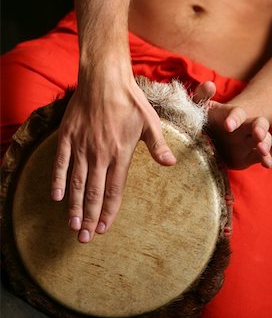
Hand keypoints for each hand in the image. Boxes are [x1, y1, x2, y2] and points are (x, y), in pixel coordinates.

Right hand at [51, 75, 175, 242]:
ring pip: (76, 183)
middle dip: (89, 217)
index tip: (104, 228)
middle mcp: (100, 154)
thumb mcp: (150, 121)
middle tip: (85, 238)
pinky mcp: (67, 136)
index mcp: (120, 153)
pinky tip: (56, 196)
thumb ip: (158, 145)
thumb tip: (170, 164)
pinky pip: (61, 162)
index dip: (109, 211)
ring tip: (72, 226)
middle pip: (93, 193)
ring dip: (74, 206)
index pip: (114, 190)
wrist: (105, 79)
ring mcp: (81, 146)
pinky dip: (58, 180)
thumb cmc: (130, 100)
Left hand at [194, 82, 271, 169]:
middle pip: (259, 124)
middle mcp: (244, 127)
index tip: (227, 126)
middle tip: (257, 134)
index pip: (237, 113)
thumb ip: (202, 94)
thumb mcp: (200, 105)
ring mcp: (249, 141)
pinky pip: (261, 157)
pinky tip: (267, 163)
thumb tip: (209, 85)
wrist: (209, 138)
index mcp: (232, 114)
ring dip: (265, 144)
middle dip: (259, 128)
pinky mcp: (250, 156)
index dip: (234, 118)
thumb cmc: (204, 118)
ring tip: (262, 150)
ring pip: (263, 140)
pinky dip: (266, 159)